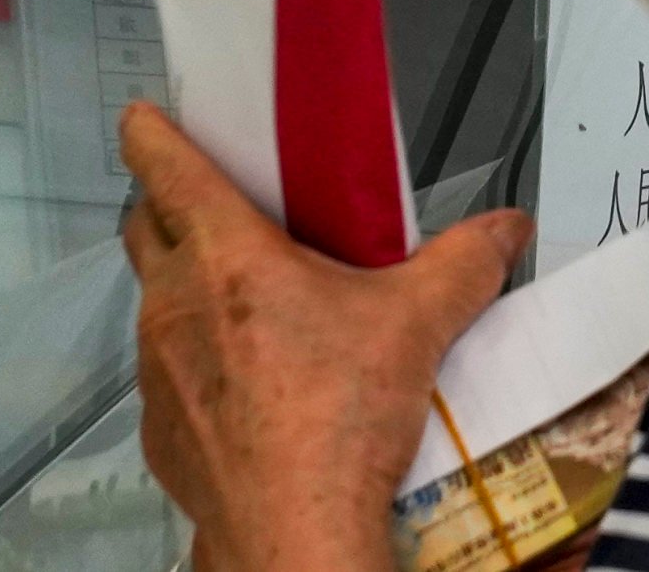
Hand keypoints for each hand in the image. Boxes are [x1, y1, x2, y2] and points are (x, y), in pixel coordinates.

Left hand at [119, 102, 530, 571]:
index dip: (151, 134)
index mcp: (227, 256)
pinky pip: (166, 373)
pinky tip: (252, 383)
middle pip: (145, 228)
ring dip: (189, 290)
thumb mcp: (419, 323)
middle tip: (219, 208)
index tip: (144, 118)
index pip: (165, 170)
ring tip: (252, 304)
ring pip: (156, 303)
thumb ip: (465, 262)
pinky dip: (196, 362)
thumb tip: (504, 229)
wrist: (294, 532)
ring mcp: (157, 369)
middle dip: (167, 207)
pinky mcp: (159, 428)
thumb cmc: (337, 424)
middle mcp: (176, 304)